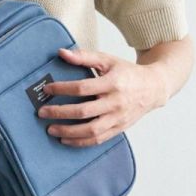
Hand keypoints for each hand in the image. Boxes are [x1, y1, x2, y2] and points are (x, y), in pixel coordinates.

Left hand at [36, 47, 169, 145]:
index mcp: (113, 83)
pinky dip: (80, 142)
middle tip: (42, 112)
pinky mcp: (119, 129)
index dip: (62, 89)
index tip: (47, 89)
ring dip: (68, 132)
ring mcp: (118, 118)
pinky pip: (98, 140)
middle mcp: (116, 102)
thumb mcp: (108, 60)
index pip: (82, 88)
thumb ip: (85, 57)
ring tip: (51, 129)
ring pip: (90, 130)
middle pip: (84, 111)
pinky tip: (66, 139)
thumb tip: (62, 53)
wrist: (153, 88)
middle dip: (60, 113)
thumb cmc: (127, 73)